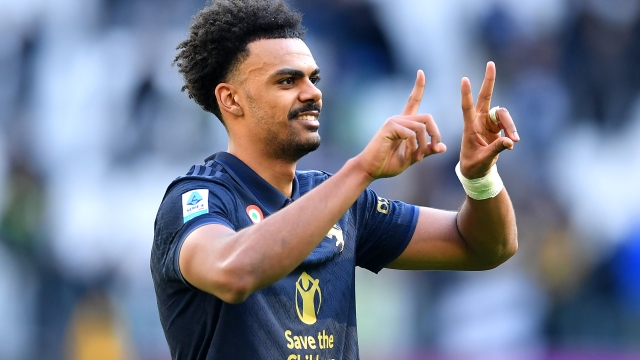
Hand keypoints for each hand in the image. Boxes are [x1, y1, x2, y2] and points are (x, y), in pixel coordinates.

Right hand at [356, 70, 446, 179]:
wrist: (370, 170)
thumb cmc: (388, 164)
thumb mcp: (413, 157)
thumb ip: (426, 150)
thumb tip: (443, 147)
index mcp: (405, 124)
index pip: (413, 100)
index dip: (418, 87)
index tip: (420, 72)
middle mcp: (399, 119)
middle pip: (427, 117)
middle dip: (435, 133)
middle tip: (433, 148)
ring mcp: (394, 122)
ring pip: (421, 128)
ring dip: (423, 145)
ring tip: (417, 158)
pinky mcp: (390, 127)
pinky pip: (411, 134)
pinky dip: (413, 147)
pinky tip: (409, 156)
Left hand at [459, 61, 518, 178]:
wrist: (477, 171)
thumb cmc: (474, 165)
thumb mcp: (483, 159)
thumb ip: (496, 149)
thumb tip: (510, 141)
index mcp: (469, 127)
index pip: (467, 107)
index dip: (466, 94)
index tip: (464, 79)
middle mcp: (478, 121)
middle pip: (486, 97)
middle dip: (489, 81)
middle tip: (490, 64)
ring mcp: (488, 123)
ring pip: (502, 113)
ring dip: (510, 125)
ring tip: (514, 141)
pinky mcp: (497, 127)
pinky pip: (508, 123)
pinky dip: (512, 131)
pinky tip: (513, 142)